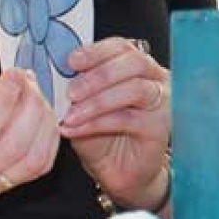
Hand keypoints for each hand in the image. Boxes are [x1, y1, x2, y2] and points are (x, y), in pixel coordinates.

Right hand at [0, 68, 60, 215]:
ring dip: (44, 126)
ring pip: (31, 163)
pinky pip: (36, 170)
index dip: (4, 101)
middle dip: (31, 109)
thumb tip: (9, 91)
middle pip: (12, 148)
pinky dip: (47, 143)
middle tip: (30, 84)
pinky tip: (42, 121)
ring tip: (38, 100)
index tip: (15, 75)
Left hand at [60, 37, 170, 209]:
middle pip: (134, 62)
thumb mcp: (82, 106)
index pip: (121, 47)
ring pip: (135, 89)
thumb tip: (56, 72)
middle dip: (98, 75)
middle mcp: (155, 79)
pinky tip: (76, 129)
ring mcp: (162, 102)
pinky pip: (128, 118)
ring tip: (71, 115)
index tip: (72, 61)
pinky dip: (97, 122)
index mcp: (136, 66)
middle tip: (71, 92)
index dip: (96, 51)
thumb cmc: (102, 136)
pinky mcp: (160, 127)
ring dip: (97, 100)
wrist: (116, 171)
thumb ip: (76, 88)